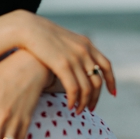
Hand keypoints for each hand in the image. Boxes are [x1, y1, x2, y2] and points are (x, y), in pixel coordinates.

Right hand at [0, 10, 114, 112]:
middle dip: (95, 97)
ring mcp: (74, 58)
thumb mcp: (62, 40)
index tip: (112, 93)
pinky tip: (70, 106)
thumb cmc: (39, 36)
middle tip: (90, 108)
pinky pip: (73, 88)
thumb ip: (71, 50)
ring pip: (87, 87)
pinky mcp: (62, 64)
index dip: (111, 81)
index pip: (106, 65)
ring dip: (84, 102)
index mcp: (86, 44)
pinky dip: (74, 100)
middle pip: (97, 80)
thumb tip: (73, 63)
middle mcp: (84, 51)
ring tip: (78, 111)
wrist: (27, 27)